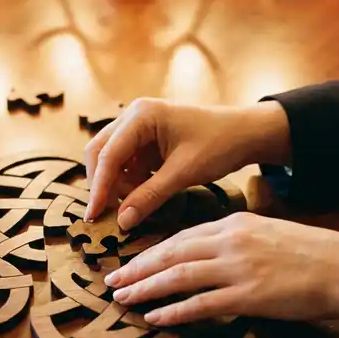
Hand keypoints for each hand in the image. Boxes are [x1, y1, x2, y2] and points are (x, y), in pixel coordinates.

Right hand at [83, 97, 291, 230]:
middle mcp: (133, 115)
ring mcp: (138, 127)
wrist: (246, 133)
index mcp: (141, 115)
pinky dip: (129, 183)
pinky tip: (141, 197)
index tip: (92, 216)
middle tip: (107, 215)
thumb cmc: (219, 144)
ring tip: (132, 206)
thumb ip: (149, 196)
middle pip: (100, 153)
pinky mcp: (146, 140)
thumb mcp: (183, 173)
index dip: (98, 188)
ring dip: (116, 185)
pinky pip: (127, 163)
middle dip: (102, 185)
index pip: (107, 155)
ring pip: (111, 160)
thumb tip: (121, 221)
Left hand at [104, 212, 338, 325]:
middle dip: (137, 268)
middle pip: (171, 254)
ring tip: (124, 300)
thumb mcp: (268, 232)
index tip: (131, 263)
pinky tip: (156, 317)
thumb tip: (208, 255)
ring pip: (178, 277)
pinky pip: (201, 304)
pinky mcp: (248, 296)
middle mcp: (230, 241)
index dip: (151, 252)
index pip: (181, 237)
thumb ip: (236, 241)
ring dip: (146, 289)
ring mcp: (237, 268)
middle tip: (113, 281)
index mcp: (234, 222)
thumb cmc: (311, 253)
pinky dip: (174, 311)